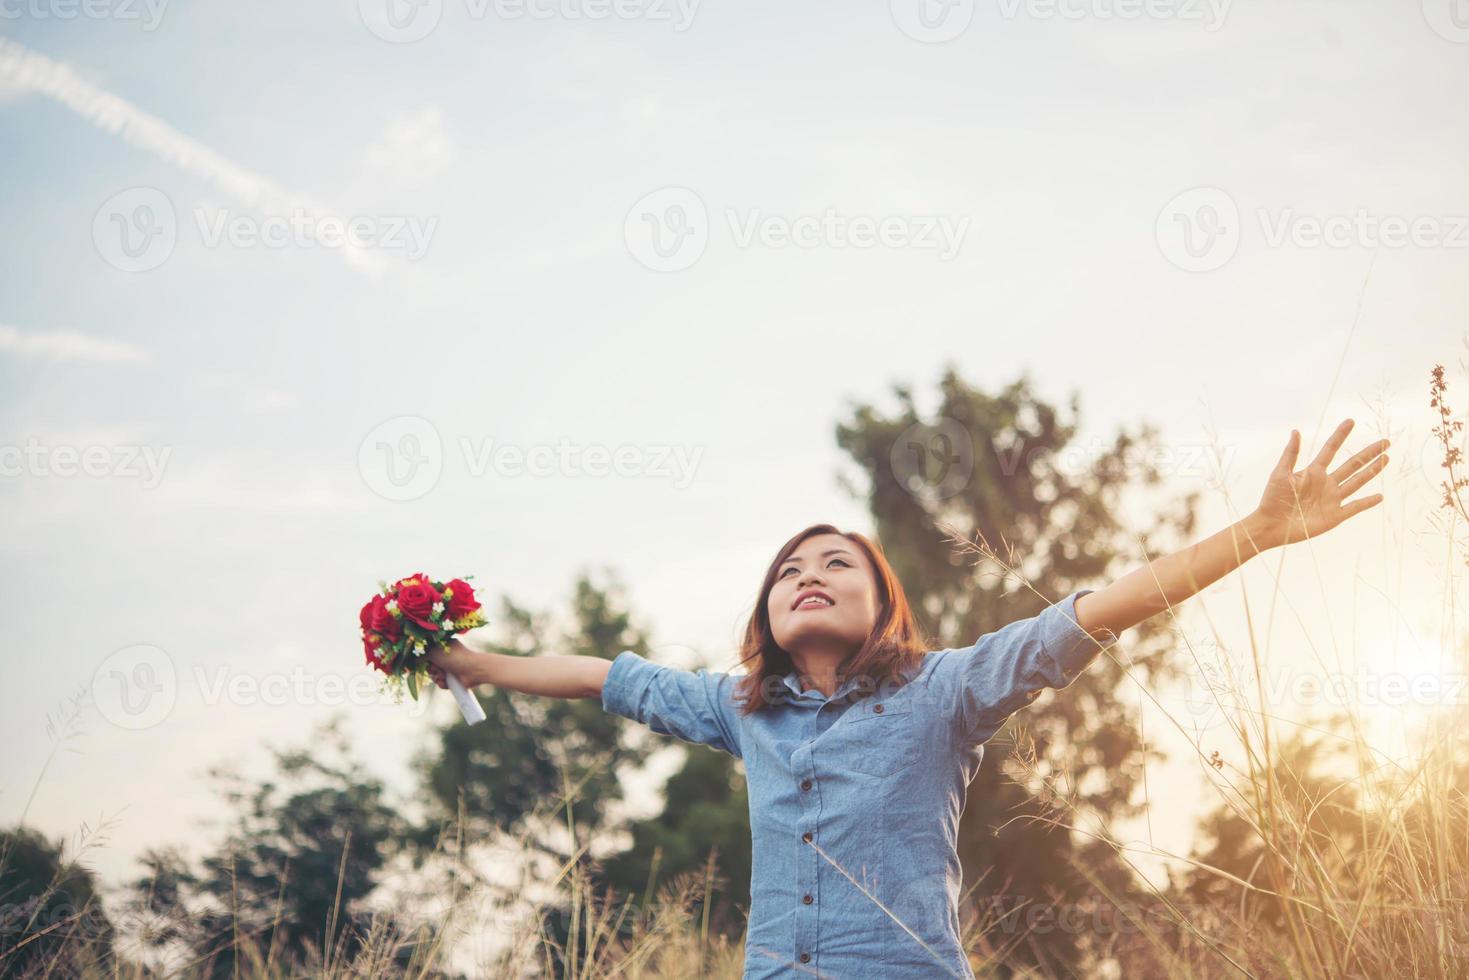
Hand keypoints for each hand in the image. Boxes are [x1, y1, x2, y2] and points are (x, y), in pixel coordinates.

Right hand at [426, 638, 482, 688]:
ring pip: (434, 675)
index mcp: (443, 646)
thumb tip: (411, 658)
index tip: (423, 661)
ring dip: (437, 677)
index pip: (427, 653)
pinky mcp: (453, 679)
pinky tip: (447, 682)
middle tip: (437, 668)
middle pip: (429, 665)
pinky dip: (443, 683)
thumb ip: (421, 654)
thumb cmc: (454, 657)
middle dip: (431, 669)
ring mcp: (450, 667)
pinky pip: (441, 683)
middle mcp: (446, 656)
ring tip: (444, 675)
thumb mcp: (434, 652)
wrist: (473, 670)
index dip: (424, 659)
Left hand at [1252, 418, 1388, 547]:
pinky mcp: (1335, 516)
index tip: (1350, 421)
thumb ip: (1290, 454)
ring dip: (1372, 471)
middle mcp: (1326, 483)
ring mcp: (1332, 499)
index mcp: (1313, 471)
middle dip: (1368, 453)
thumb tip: (1296, 431)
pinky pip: (1355, 507)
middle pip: (1352, 464)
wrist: (1271, 525)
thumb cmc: (1272, 499)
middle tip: (1385, 442)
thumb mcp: (1280, 473)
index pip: (1331, 449)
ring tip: (1386, 458)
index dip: (1340, 435)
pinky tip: (1379, 496)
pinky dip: (1367, 502)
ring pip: (1357, 482)